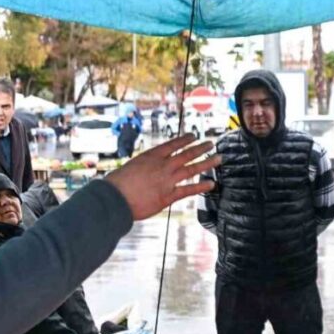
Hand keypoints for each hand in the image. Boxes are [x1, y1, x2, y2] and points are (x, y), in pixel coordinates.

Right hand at [105, 134, 219, 221]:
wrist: (115, 197)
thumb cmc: (118, 183)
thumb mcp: (132, 167)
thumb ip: (145, 167)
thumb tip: (149, 169)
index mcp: (151, 156)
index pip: (173, 144)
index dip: (185, 139)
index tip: (193, 136)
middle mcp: (162, 165)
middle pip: (186, 154)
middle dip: (200, 148)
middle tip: (211, 143)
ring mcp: (167, 180)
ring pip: (191, 169)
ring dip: (206, 163)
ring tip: (218, 158)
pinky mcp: (168, 196)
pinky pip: (188, 190)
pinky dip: (201, 187)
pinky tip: (211, 184)